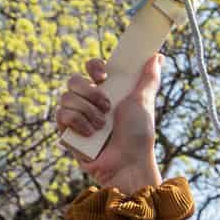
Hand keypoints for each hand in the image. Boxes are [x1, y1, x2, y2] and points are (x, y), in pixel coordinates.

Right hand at [53, 55, 162, 191]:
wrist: (129, 163)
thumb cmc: (138, 135)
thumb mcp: (144, 102)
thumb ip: (149, 78)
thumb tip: (158, 56)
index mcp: (106, 91)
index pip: (91, 68)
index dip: (94, 67)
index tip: (104, 75)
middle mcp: (88, 102)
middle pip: (73, 80)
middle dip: (91, 92)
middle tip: (107, 107)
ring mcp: (75, 116)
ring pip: (66, 97)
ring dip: (88, 111)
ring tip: (102, 126)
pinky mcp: (66, 131)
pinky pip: (62, 115)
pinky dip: (78, 123)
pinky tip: (90, 134)